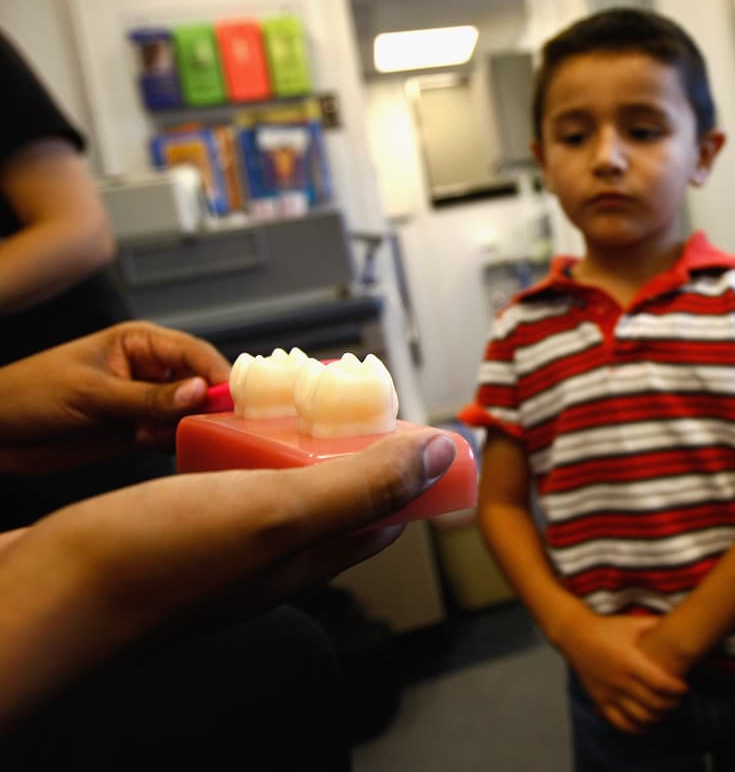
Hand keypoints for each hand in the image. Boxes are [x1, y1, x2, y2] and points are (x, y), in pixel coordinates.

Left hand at [0, 321, 229, 471]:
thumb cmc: (29, 395)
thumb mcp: (91, 394)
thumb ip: (148, 397)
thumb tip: (202, 392)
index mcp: (139, 343)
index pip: (194, 352)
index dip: (218, 374)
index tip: (235, 399)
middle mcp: (150, 370)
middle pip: (201, 383)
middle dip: (212, 404)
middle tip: (223, 427)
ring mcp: (145, 402)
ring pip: (191, 413)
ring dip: (194, 428)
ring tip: (188, 442)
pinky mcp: (138, 432)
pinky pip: (173, 437)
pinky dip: (179, 445)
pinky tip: (175, 453)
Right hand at [0, 430, 455, 726]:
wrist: (41, 595)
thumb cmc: (156, 558)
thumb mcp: (278, 512)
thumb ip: (361, 486)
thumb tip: (438, 456)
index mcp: (305, 559)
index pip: (380, 515)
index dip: (404, 470)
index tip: (411, 422)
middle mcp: (267, 560)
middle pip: (330, 500)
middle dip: (349, 450)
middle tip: (346, 394)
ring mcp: (216, 550)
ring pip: (273, 493)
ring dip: (290, 447)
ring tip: (289, 399)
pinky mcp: (169, 532)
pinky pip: (220, 488)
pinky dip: (234, 454)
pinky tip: (219, 428)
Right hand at [559, 613, 686, 734]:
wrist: (576, 636)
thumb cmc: (608, 628)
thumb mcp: (633, 623)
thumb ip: (657, 624)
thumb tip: (682, 620)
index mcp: (630, 661)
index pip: (660, 683)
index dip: (677, 689)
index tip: (685, 687)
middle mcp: (620, 680)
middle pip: (653, 703)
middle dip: (671, 704)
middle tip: (678, 699)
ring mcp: (609, 693)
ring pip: (639, 717)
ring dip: (657, 717)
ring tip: (665, 710)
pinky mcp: (600, 701)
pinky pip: (620, 723)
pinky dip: (636, 728)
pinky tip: (647, 723)